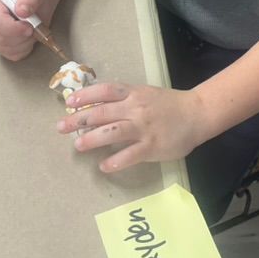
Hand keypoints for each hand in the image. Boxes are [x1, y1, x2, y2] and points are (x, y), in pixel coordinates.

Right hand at [0, 0, 50, 60]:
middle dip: (21, 36)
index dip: (13, 27)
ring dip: (25, 42)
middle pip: (0, 39)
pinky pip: (14, 55)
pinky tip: (28, 38)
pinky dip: (26, 49)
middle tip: (33, 27)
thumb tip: (22, 10)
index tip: (28, 26)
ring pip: (8, 49)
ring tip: (31, 30)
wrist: (38, 6)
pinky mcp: (3, 48)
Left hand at [57, 83, 206, 171]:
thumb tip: (98, 105)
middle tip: (61, 127)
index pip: (105, 91)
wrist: (197, 113)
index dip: (85, 95)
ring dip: (92, 139)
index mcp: (134, 93)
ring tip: (77, 145)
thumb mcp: (146, 93)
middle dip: (79, 119)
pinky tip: (104, 166)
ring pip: (112, 132)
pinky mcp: (152, 146)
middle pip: (102, 112)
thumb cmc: (169, 104)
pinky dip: (115, 161)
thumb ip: (125, 98)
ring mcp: (143, 128)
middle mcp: (135, 108)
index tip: (69, 101)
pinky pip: (129, 155)